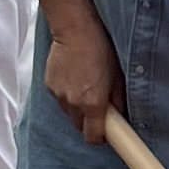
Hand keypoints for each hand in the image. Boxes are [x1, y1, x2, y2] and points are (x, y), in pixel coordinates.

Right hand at [45, 11, 122, 147]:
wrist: (75, 30)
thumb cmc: (99, 49)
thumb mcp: (117, 77)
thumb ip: (118, 101)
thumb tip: (119, 116)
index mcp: (92, 104)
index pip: (92, 136)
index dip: (99, 138)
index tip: (105, 135)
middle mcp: (73, 103)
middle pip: (79, 127)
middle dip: (88, 122)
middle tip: (97, 108)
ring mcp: (59, 95)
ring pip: (69, 113)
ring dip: (77, 108)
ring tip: (84, 88)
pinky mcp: (49, 85)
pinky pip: (60, 99)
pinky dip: (67, 95)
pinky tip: (73, 79)